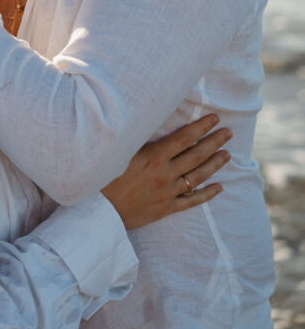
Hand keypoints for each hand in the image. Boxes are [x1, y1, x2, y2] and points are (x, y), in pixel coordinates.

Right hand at [102, 114, 230, 228]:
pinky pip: (191, 201)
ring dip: (214, 164)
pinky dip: (207, 194)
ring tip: (228, 154)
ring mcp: (167, 192)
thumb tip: (151, 119)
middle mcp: (164, 173)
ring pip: (197, 177)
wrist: (99, 210)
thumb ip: (138, 138)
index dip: (201, 127)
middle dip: (214, 142)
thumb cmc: (104, 176)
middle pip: (196, 155)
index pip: (184, 138)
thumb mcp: (120, 151)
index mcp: (153, 156)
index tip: (215, 118)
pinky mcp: (165, 208)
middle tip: (229, 133)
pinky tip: (219, 187)